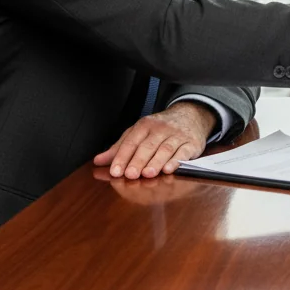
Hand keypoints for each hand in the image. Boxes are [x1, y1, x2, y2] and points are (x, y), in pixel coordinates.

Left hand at [93, 100, 217, 178]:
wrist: (192, 115)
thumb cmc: (160, 128)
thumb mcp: (139, 133)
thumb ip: (120, 148)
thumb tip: (98, 161)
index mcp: (145, 125)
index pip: (131, 141)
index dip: (123, 156)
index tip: (115, 171)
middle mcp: (161, 128)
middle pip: (148, 145)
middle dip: (139, 160)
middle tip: (130, 174)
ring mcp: (177, 135)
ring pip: (165, 148)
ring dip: (156, 161)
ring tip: (148, 173)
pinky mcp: (191, 143)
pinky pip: (183, 152)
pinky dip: (176, 161)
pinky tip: (169, 169)